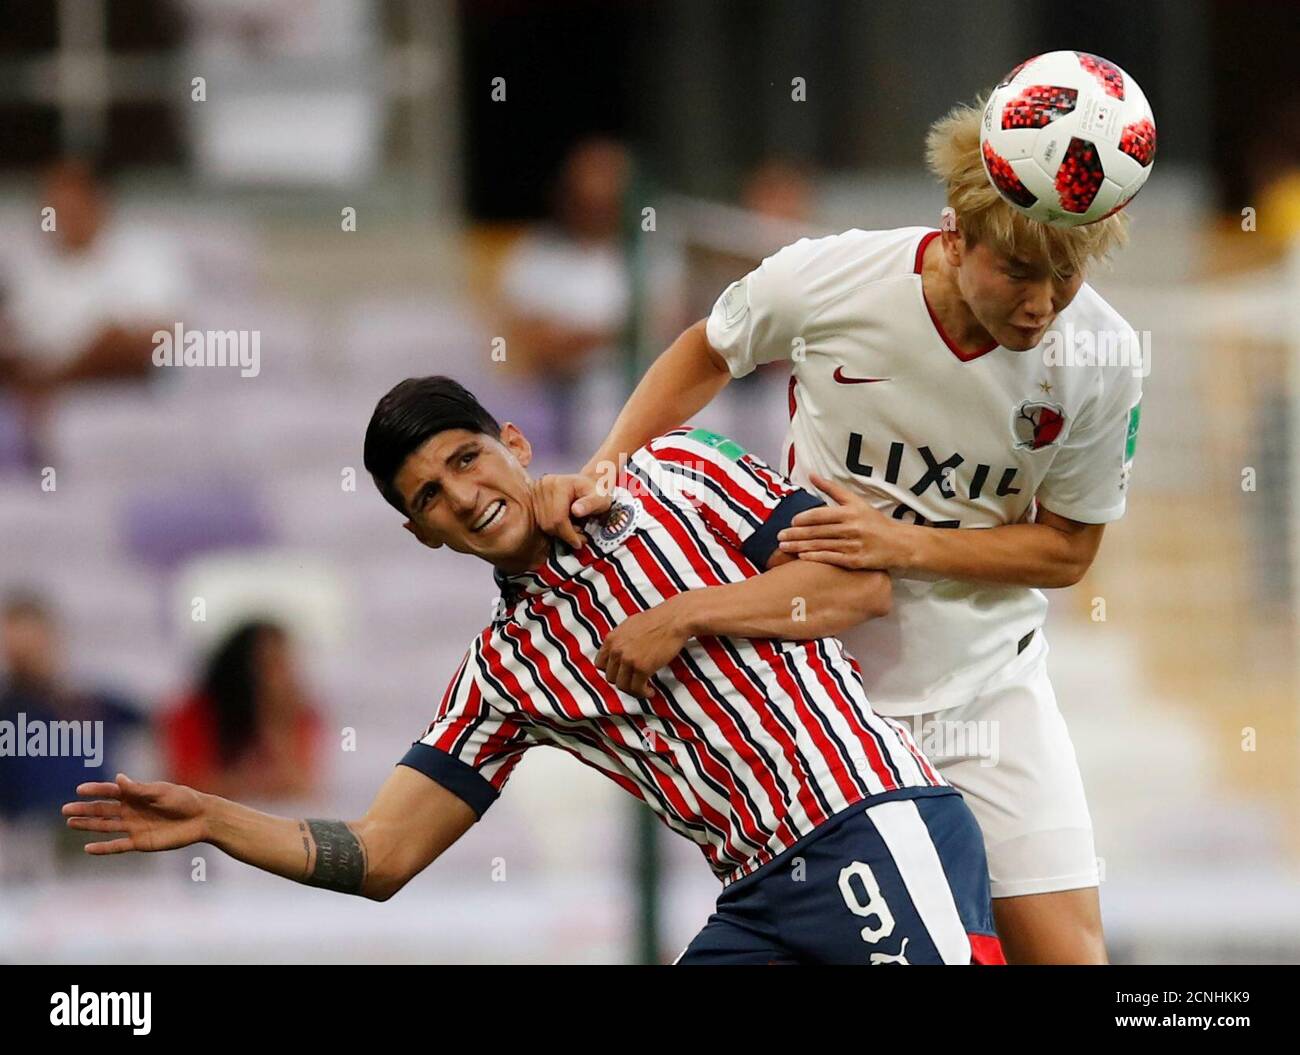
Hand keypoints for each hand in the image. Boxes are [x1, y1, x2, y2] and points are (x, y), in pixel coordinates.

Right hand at [62, 773, 208, 854]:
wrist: (202, 819)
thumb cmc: (184, 800)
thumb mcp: (162, 792)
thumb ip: (139, 789)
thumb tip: (118, 778)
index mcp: (137, 794)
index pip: (111, 791)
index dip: (95, 790)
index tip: (79, 789)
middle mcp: (132, 810)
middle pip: (103, 810)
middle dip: (84, 809)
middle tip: (65, 809)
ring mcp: (134, 827)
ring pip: (106, 827)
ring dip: (88, 825)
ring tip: (70, 823)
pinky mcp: (140, 842)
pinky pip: (118, 846)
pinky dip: (103, 848)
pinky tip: (88, 848)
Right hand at [533, 472, 613, 549]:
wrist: (591, 484)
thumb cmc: (596, 490)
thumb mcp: (600, 497)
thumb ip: (590, 504)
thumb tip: (576, 511)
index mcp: (560, 484)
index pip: (558, 516)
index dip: (568, 533)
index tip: (577, 542)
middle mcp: (546, 486)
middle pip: (549, 522)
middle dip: (564, 534)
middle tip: (578, 539)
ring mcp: (539, 492)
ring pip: (544, 524)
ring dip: (559, 533)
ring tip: (574, 531)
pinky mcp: (537, 500)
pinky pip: (542, 521)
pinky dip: (554, 528)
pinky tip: (566, 526)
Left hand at [595, 601, 690, 696]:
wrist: (674, 620)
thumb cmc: (657, 620)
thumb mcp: (629, 625)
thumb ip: (620, 640)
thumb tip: (618, 652)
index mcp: (612, 639)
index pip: (600, 664)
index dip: (610, 671)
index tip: (619, 674)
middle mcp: (617, 650)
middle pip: (610, 677)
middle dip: (622, 681)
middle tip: (633, 682)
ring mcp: (628, 660)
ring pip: (622, 686)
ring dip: (632, 690)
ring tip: (642, 689)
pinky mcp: (642, 668)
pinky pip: (637, 689)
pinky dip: (643, 693)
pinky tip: (650, 692)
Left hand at [776, 473, 913, 569]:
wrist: (898, 543)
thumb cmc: (873, 521)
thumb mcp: (855, 501)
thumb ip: (832, 489)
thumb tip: (811, 475)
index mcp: (849, 512)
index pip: (820, 515)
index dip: (803, 519)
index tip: (791, 522)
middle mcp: (850, 528)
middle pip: (817, 531)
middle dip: (795, 535)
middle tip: (779, 536)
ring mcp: (852, 546)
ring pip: (820, 546)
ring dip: (800, 547)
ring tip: (783, 547)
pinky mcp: (855, 561)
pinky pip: (831, 559)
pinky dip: (815, 558)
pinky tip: (802, 557)